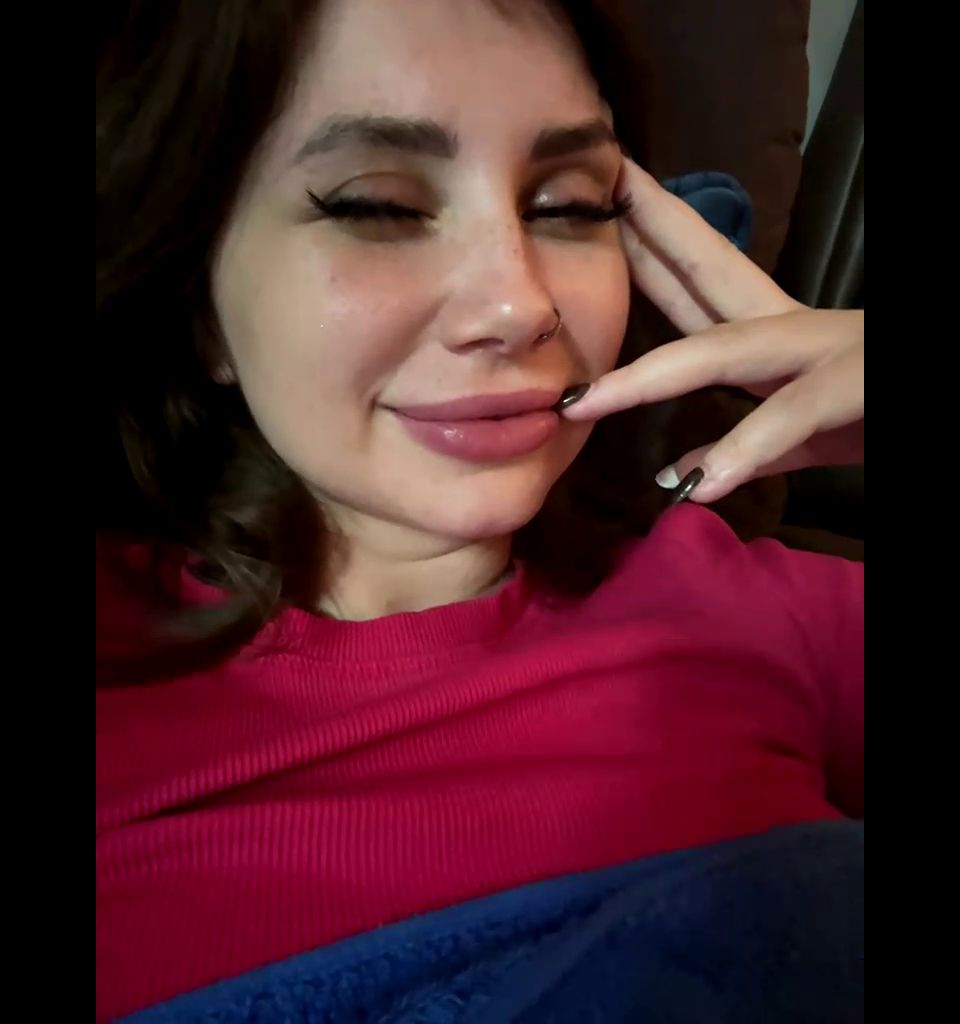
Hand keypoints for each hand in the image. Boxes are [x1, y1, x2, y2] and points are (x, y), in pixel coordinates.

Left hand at [562, 159, 862, 503]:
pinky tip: (704, 486)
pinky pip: (798, 419)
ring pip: (730, 350)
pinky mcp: (862, 385)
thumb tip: (678, 476)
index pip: (698, 281)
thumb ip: (744, 448)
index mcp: (776, 335)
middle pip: (708, 271)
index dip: (647, 245)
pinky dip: (750, 451)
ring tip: (586, 405)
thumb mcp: (807, 434)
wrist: (938, 394)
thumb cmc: (879, 413)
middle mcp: (795, 328)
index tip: (598, 207)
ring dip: (654, 376)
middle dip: (649, 232)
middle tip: (592, 188)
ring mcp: (831, 350)